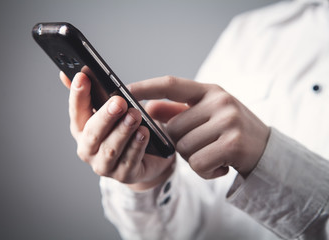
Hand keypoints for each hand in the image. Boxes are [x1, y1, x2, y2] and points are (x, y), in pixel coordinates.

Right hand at [59, 72, 173, 190]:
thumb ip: (90, 94)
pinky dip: (137, 147)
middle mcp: (88, 149)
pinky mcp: (124, 175)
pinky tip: (144, 133)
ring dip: (123, 131)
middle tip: (119, 102)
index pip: (76, 111)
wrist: (147, 156)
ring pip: (111, 148)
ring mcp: (104, 165)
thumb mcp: (109, 110)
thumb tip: (65, 74)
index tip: (83, 77)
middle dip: (106, 116)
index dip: (78, 94)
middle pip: (93, 132)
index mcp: (82, 129)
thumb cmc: (124, 129)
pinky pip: (130, 161)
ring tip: (135, 116)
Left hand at [128, 76, 269, 178]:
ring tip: (213, 154)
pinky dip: (204, 171)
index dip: (145, 86)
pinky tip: (220, 166)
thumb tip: (148, 108)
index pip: (171, 84)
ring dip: (193, 158)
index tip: (123, 90)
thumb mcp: (207, 115)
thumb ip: (177, 111)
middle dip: (180, 143)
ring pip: (184, 148)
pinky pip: (197, 163)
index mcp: (210, 91)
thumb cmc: (231, 131)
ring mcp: (228, 121)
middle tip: (202, 145)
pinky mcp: (233, 144)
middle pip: (173, 128)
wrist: (268, 152)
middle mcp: (220, 101)